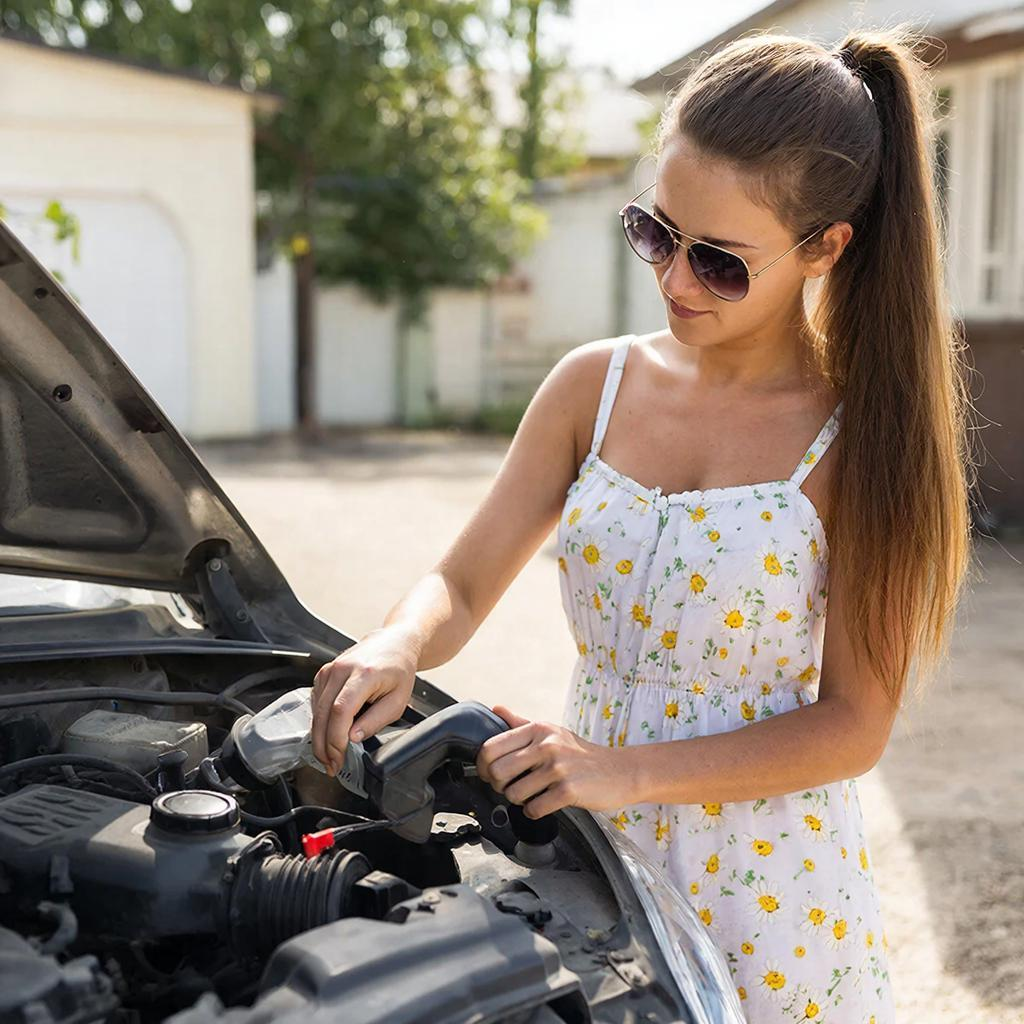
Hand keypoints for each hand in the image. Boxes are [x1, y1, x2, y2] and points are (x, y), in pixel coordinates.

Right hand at [311, 627, 418, 774]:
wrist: (394, 642)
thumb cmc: (399, 670)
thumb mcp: (398, 700)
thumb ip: (375, 720)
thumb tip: (353, 738)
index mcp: (364, 674)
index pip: (341, 710)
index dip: (336, 739)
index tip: (339, 758)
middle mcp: (342, 669)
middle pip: (322, 713)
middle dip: (324, 745)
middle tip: (331, 766)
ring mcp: (330, 669)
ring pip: (315, 710)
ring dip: (319, 737)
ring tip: (329, 757)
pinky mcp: (324, 673)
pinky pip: (316, 703)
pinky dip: (319, 722)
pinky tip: (327, 735)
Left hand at [475, 704, 636, 817]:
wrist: (620, 771)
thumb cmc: (581, 754)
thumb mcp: (552, 732)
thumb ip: (521, 723)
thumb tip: (496, 709)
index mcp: (538, 729)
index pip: (491, 747)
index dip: (483, 765)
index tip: (490, 774)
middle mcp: (546, 745)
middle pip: (497, 772)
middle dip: (499, 786)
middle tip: (511, 788)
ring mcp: (558, 768)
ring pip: (513, 794)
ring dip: (519, 801)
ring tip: (532, 795)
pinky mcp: (568, 791)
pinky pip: (533, 809)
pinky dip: (534, 812)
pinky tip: (544, 805)